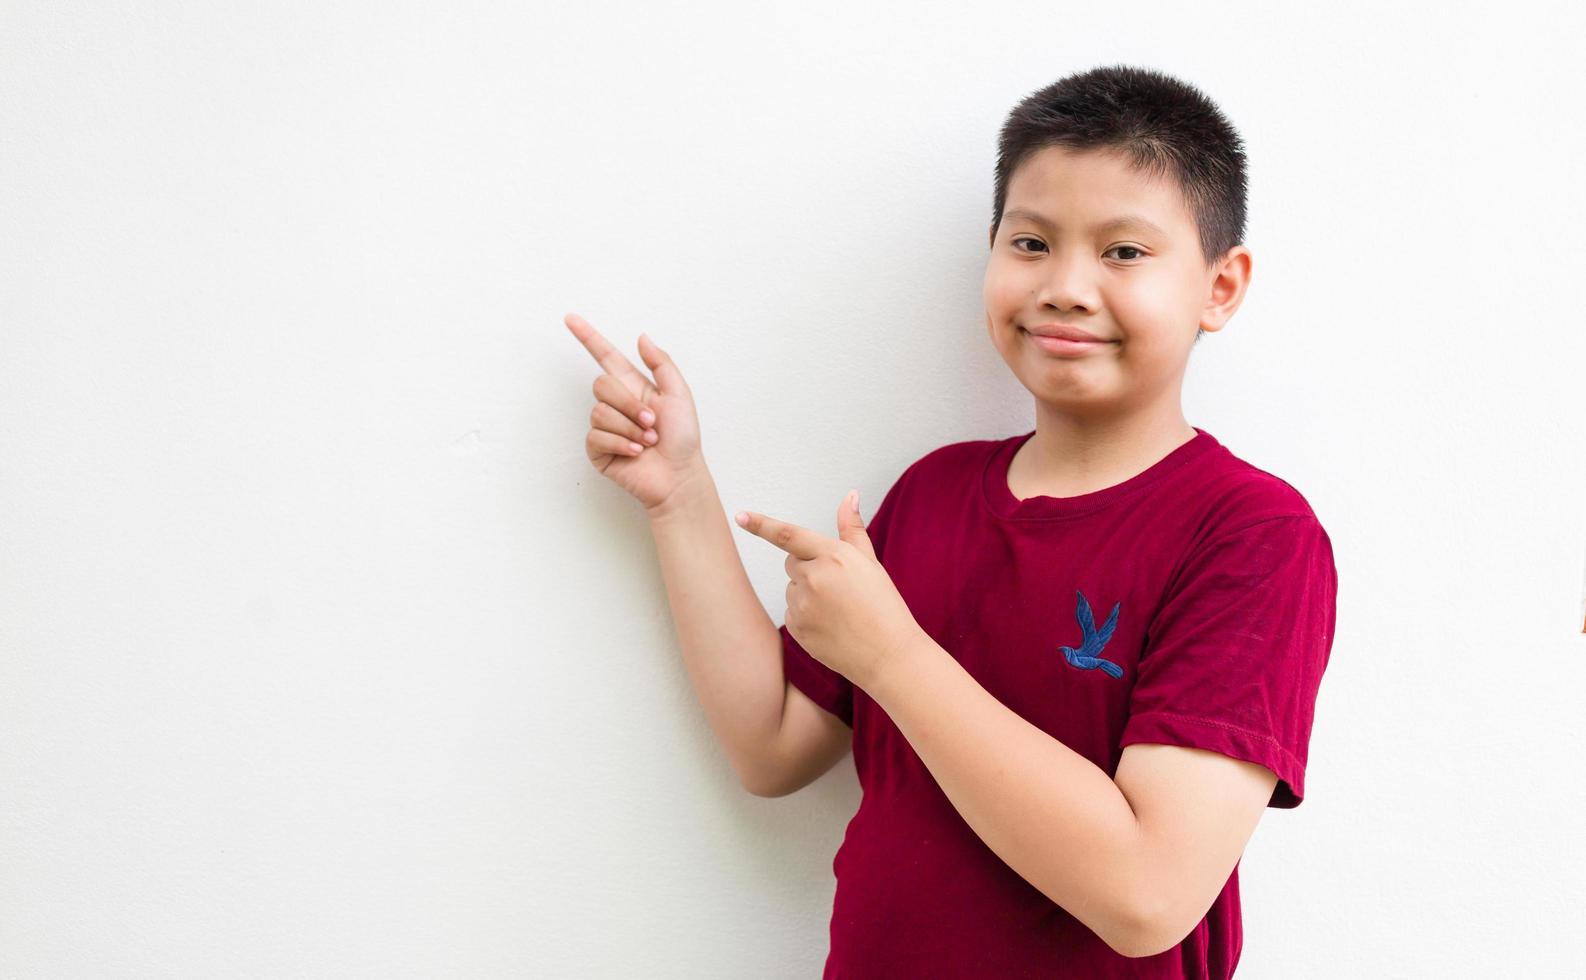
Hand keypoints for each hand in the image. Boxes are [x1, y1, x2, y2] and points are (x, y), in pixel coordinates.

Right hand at [564, 312, 704, 514]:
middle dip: (629, 404)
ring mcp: (605, 427)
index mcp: (634, 386)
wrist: (679, 475)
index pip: (605, 356)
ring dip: (629, 428)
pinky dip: (620, 444)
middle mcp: (617, 404)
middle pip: (602, 384)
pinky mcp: (598, 450)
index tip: (570, 318)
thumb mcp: (679, 394)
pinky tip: (636, 453)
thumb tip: (641, 337)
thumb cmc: (683, 438)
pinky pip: (596, 436)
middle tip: (652, 423)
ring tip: (648, 442)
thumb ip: (661, 363)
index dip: (588, 337)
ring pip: (599, 412)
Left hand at [734, 489, 924, 690]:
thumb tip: (849, 496)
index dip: (761, 524)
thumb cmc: (883, 606)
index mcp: (834, 556)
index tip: (741, 516)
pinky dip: (806, 616)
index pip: (789, 535)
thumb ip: (852, 528)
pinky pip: (791, 612)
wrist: (888, 656)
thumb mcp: (870, 563)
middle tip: (838, 586)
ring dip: (808, 593)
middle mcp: (814, 578)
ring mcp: (803, 605)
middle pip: (791, 562)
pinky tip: (830, 625)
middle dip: (808, 567)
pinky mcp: (796, 628)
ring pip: (792, 588)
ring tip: (839, 610)